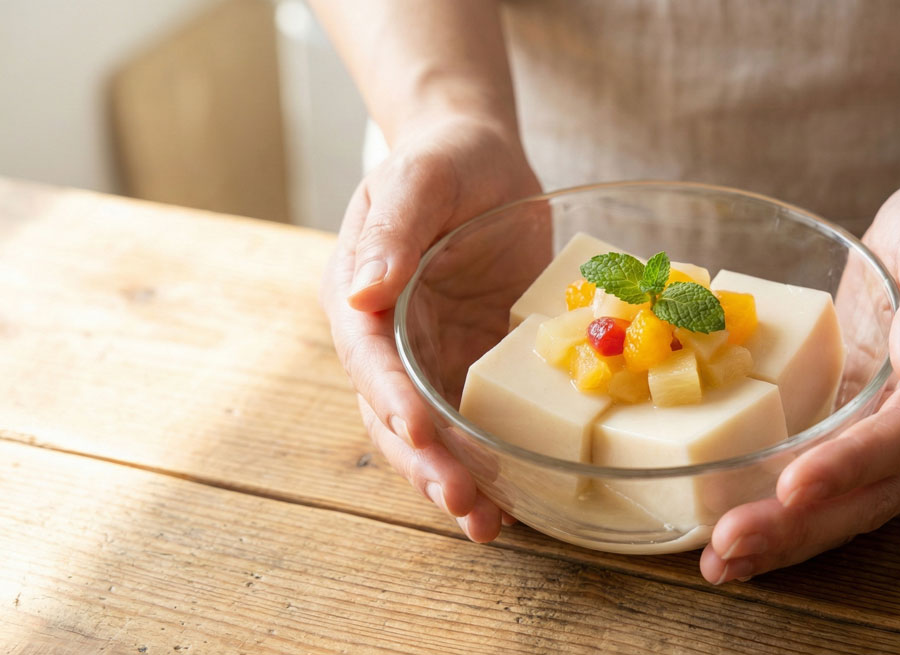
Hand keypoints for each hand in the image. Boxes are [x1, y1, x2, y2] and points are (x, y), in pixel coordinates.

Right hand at [320, 114, 541, 541]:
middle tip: (464, 504)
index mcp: (359, 300)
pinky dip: (494, 462)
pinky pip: (480, 423)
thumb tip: (360, 293)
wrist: (484, 162)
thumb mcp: (418, 178)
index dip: (391, 400)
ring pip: (434, 437)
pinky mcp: (475, 368)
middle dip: (426, 465)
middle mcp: (389, 344)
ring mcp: (432, 362)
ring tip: (489, 526)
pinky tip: (521, 499)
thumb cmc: (444, 160)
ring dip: (457, 482)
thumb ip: (392, 231)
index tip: (421, 432)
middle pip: (396, 418)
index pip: (369, 360)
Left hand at [700, 176, 899, 582]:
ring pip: (846, 503)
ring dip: (783, 537)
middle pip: (871, 492)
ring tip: (720, 564)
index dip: (850, 465)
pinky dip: (782, 512)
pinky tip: (733, 532)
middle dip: (799, 526)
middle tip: (730, 549)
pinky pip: (826, 481)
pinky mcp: (863, 429)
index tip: (794, 487)